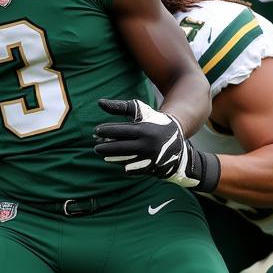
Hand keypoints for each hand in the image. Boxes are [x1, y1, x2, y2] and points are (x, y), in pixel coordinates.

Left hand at [93, 98, 219, 192]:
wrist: (176, 137)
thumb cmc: (154, 121)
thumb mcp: (140, 111)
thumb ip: (120, 107)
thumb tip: (99, 103)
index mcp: (144, 130)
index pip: (120, 131)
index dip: (106, 131)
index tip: (96, 131)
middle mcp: (147, 144)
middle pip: (120, 147)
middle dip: (105, 148)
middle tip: (96, 147)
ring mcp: (149, 158)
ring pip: (124, 160)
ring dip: (112, 157)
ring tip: (103, 153)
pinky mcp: (151, 167)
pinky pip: (132, 169)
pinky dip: (123, 165)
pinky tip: (115, 160)